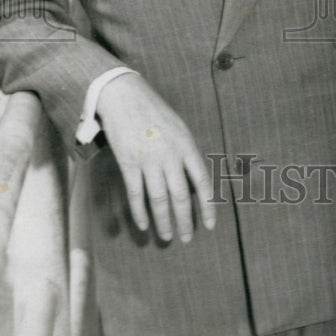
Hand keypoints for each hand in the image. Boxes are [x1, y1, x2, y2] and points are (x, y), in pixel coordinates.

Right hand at [97, 72, 214, 242]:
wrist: (125, 96)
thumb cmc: (155, 112)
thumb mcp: (179, 128)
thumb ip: (186, 154)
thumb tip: (193, 181)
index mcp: (186, 145)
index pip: (202, 181)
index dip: (207, 206)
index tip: (210, 225)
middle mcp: (170, 154)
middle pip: (181, 195)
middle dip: (185, 220)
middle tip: (186, 239)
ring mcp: (148, 159)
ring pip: (159, 199)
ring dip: (164, 221)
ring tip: (168, 236)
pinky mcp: (128, 162)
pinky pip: (136, 194)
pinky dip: (140, 212)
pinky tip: (144, 224)